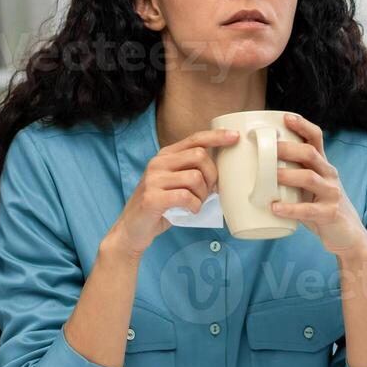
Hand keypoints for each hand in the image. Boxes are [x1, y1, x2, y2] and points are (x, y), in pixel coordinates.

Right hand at [106, 126, 240, 261]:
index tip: (235, 137)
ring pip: (195, 178)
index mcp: (165, 156)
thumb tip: (223, 171)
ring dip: (203, 194)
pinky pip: (186, 197)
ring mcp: (153, 179)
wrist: (131, 229)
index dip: (216, 137)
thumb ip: (191, 171)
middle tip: (209, 192)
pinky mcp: (152, 198)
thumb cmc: (160, 207)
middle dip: (212, 175)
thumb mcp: (174, 183)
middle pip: (199, 156)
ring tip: (196, 204)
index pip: (195, 139)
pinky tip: (190, 211)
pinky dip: (195, 206)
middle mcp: (158, 163)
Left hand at [270, 113, 366, 259]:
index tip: (284, 117)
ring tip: (268, 177)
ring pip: (309, 178)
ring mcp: (332, 193)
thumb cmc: (322, 208)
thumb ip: (293, 177)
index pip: (316, 138)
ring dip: (286, 175)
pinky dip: (290, 209)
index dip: (302, 125)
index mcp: (323, 166)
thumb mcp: (311, 188)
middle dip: (287, 148)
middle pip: (310, 153)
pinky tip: (275, 208)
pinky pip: (308, 210)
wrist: (349, 236)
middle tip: (267, 148)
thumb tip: (254, 169)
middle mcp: (330, 175)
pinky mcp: (330, 214)